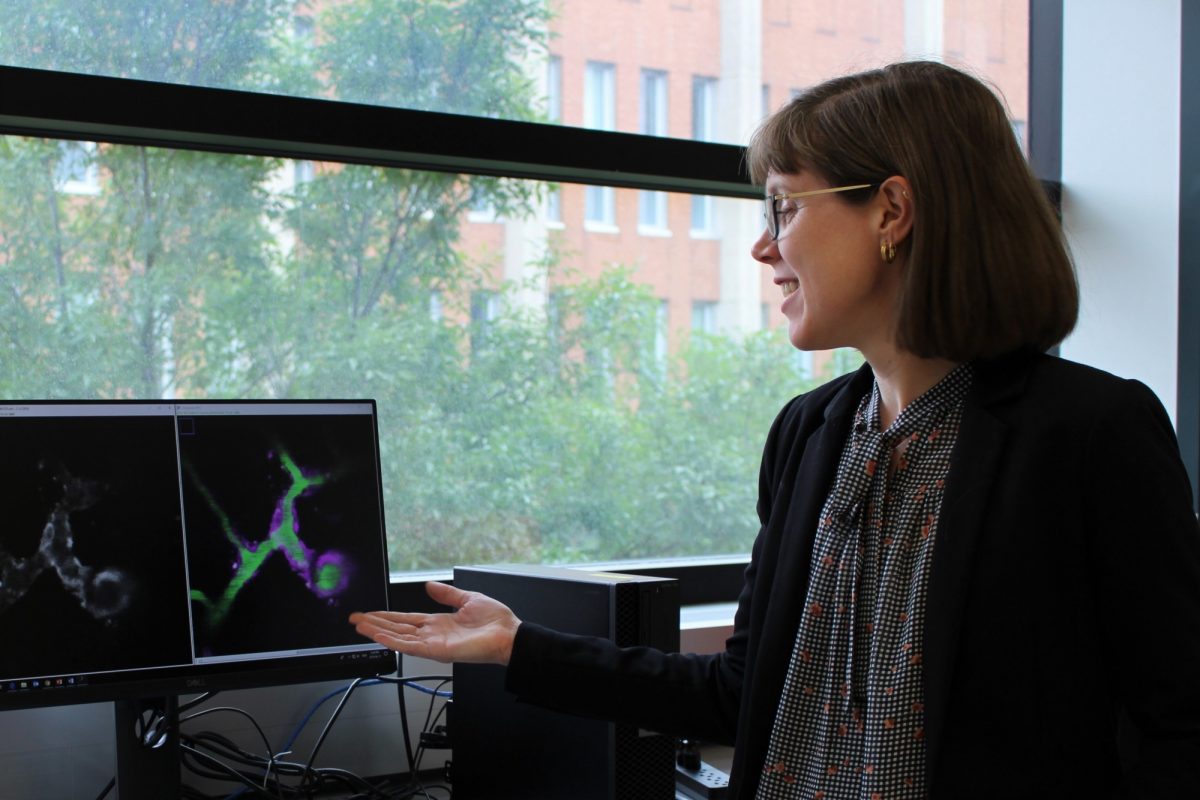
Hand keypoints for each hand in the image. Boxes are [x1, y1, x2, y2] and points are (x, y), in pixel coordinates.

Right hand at [349, 581, 520, 664]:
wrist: (509, 635)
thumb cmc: (495, 621)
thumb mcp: (467, 598)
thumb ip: (446, 593)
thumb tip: (429, 585)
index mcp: (438, 622)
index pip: (406, 619)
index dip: (387, 616)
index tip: (369, 613)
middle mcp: (432, 634)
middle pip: (397, 629)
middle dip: (375, 624)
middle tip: (355, 619)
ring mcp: (433, 643)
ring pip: (399, 638)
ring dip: (379, 632)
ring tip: (360, 626)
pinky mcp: (438, 651)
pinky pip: (411, 647)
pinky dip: (394, 642)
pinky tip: (380, 636)